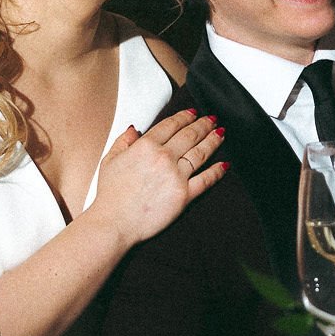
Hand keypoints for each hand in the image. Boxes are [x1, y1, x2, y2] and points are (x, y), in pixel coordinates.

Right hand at [85, 109, 226, 247]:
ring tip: (220, 134)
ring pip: (201, 152)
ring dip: (213, 141)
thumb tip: (134, 129)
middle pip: (190, 135)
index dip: (185, 116)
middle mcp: (164, 157)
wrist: (114, 222)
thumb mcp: (109, 160)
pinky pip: (206, 180)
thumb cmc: (110, 195)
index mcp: (146, 146)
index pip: (171, 125)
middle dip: (203, 125)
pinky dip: (217, 171)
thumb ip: (123, 141)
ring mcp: (176, 176)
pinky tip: (224, 164)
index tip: (193, 113)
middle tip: (212, 119)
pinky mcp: (184, 195)